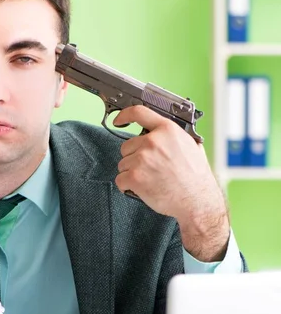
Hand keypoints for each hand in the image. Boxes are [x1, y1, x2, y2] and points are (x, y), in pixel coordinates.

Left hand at [113, 105, 229, 261]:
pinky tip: (142, 188)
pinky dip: (127, 186)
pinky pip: (120, 179)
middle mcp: (152, 141)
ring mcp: (142, 159)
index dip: (124, 115)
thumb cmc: (195, 177)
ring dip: (132, 172)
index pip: (139, 112)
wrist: (197, 200)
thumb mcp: (191, 146)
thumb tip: (162, 132)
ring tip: (151, 179)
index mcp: (167, 130)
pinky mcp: (134, 176)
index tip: (118, 119)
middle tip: (151, 169)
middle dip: (134, 157)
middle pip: (127, 146)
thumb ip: (173, 136)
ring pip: (123, 164)